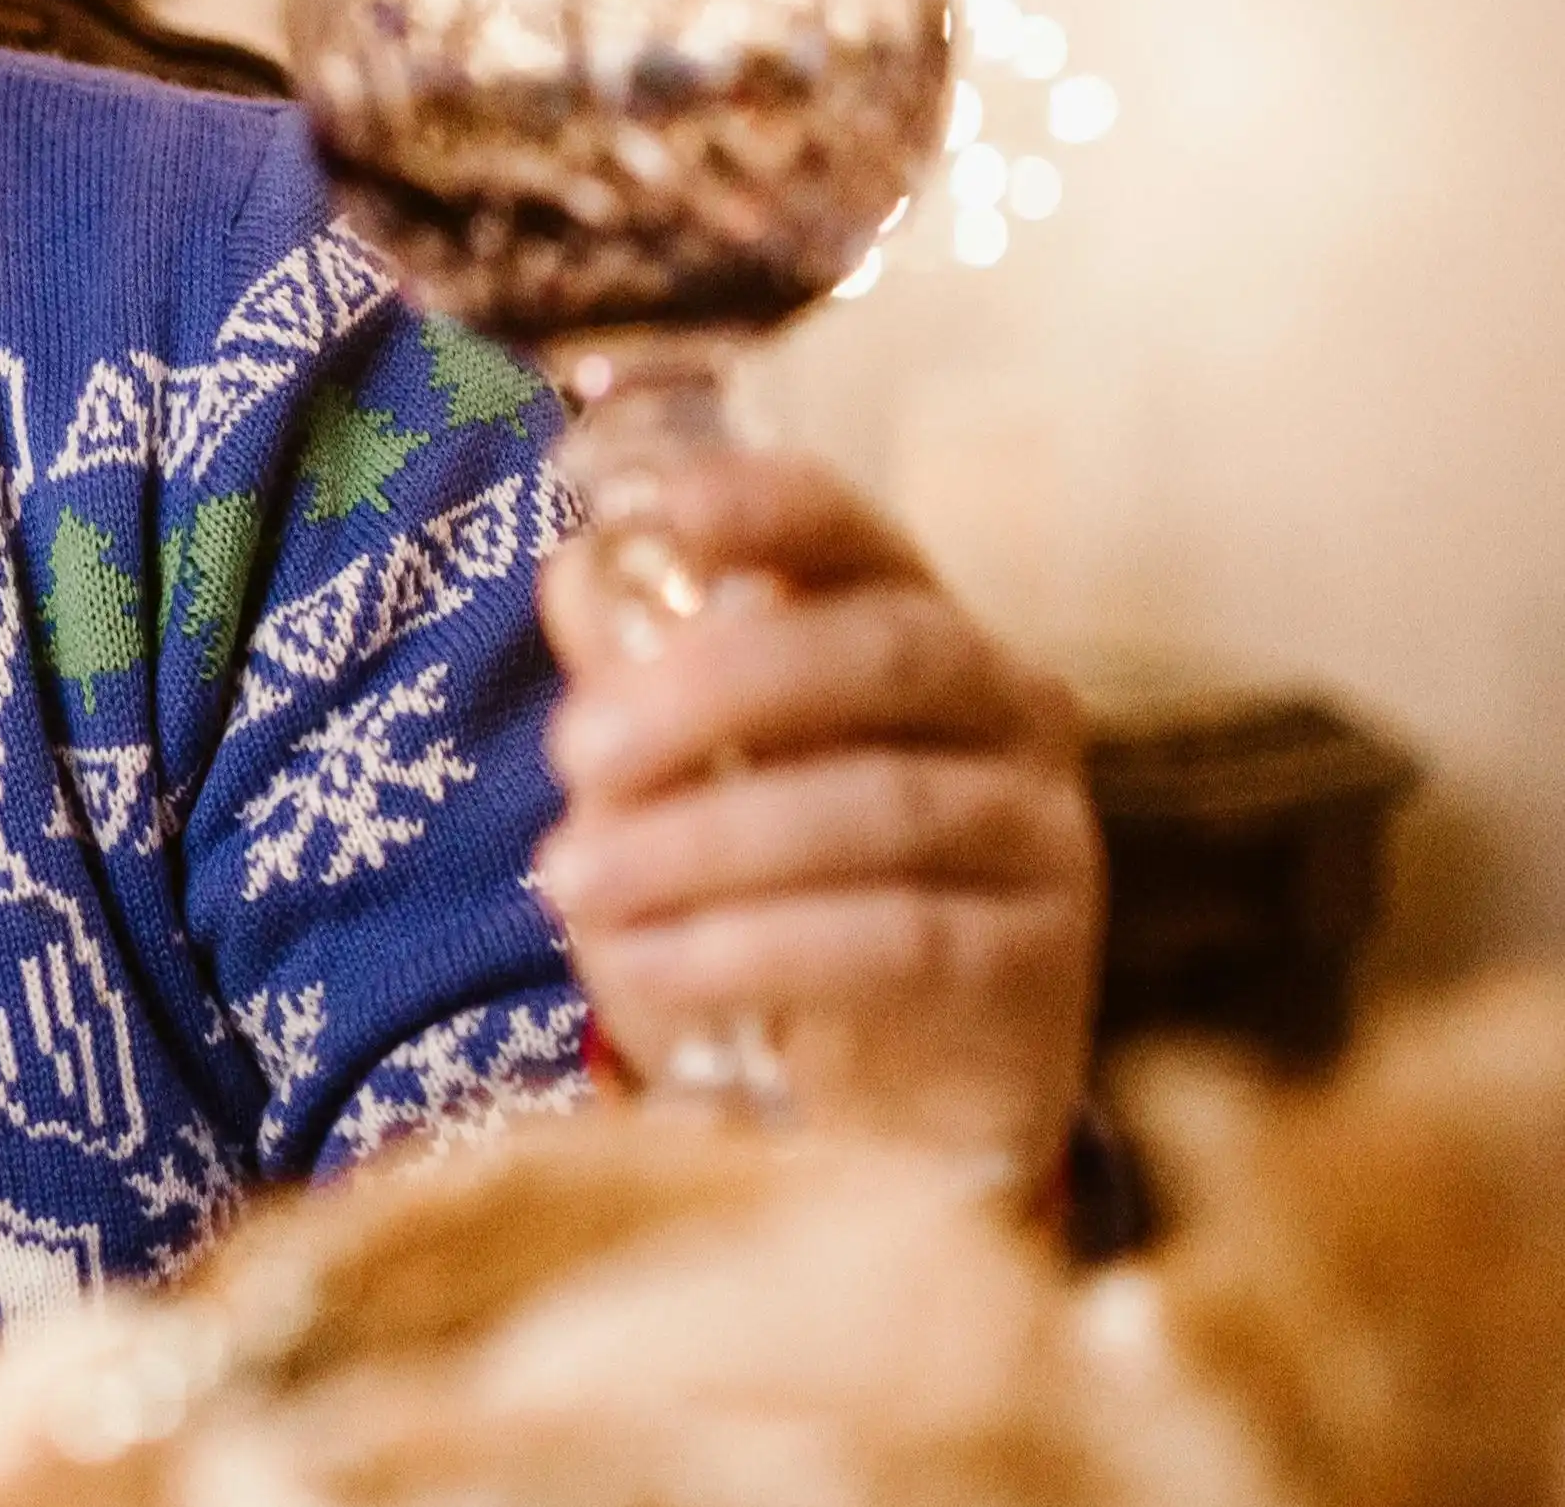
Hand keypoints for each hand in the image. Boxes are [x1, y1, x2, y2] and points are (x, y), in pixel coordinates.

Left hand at [530, 449, 1101, 1186]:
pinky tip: (652, 966)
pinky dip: (756, 947)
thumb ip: (639, 685)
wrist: (877, 1108)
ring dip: (704, 840)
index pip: (854, 535)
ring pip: (875, 806)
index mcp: (912, 628)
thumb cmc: (768, 905)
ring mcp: (1038, 832)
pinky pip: (896, 937)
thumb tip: (577, 572)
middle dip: (710, 692)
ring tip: (575, 880)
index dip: (770, 506)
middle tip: (577, 751)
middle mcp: (1004, 709)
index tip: (670, 507)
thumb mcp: (682, 790)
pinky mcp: (1036, 962)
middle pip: (874, 656)